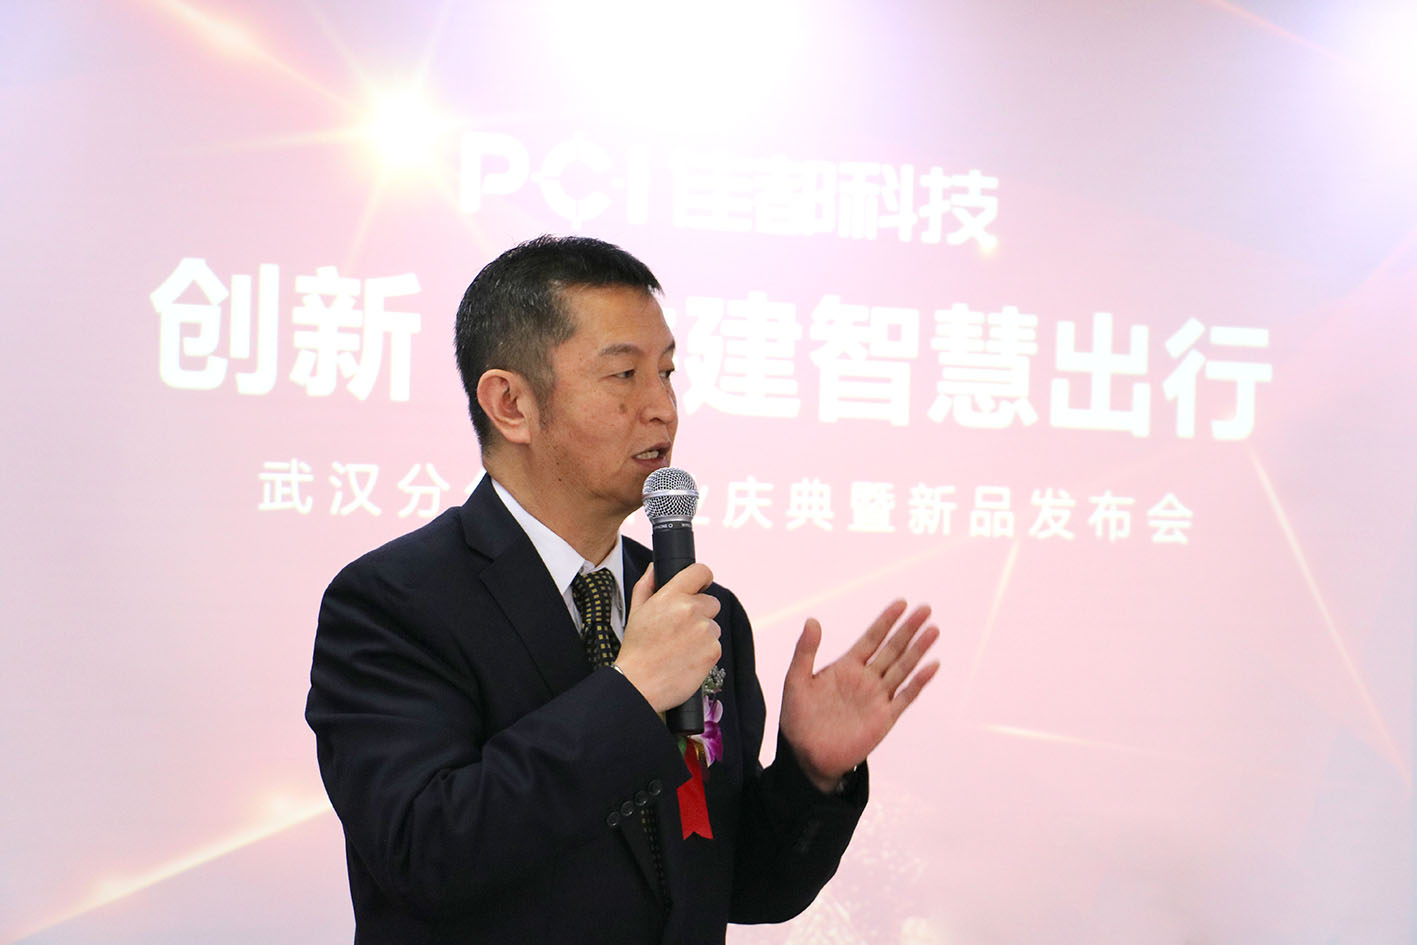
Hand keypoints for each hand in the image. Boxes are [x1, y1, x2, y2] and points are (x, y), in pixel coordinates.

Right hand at [615, 563, 721, 712]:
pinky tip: (686, 659)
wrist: (639, 684)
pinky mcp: (713, 651)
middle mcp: (691, 610)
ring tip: (680, 647)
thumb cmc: (637, 649)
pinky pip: (715, 645)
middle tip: (680, 629)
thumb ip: (647, 585)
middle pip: (711, 602)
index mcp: (671, 596)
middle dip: (700, 613)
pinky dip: (705, 652)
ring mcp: (704, 631)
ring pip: (713, 625)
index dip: (702, 578)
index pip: (701, 571)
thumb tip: (655, 568)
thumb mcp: (636, 611)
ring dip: (702, 634)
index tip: (700, 586)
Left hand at [779, 600, 939, 793]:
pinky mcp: (884, 718)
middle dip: (908, 629)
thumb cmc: (798, 719)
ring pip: (902, 668)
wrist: (806, 756)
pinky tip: (932, 665)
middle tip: (925, 608)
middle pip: (892, 648)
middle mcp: (866, 679)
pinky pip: (905, 697)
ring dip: (918, 649)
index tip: (901, 603)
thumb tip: (813, 620)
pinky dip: (919, 682)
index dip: (886, 621)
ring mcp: (877, 698)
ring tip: (933, 630)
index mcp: (846, 667)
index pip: (871, 638)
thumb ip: (805, 651)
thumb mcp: (796, 680)